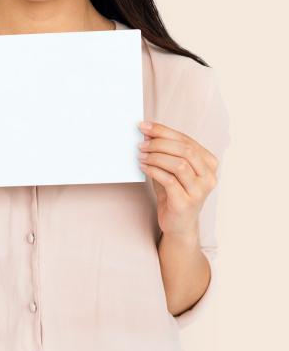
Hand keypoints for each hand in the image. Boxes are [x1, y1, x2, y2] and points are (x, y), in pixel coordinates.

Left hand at [137, 121, 218, 237]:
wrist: (178, 224)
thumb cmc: (174, 192)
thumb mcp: (171, 168)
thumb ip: (164, 151)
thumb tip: (147, 132)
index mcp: (209, 163)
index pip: (186, 140)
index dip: (164, 131)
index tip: (144, 126)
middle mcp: (209, 176)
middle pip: (185, 150)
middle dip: (159, 143)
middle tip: (141, 143)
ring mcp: (200, 191)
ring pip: (179, 164)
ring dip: (156, 157)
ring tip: (141, 155)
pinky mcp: (187, 203)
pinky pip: (169, 180)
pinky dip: (153, 170)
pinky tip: (143, 167)